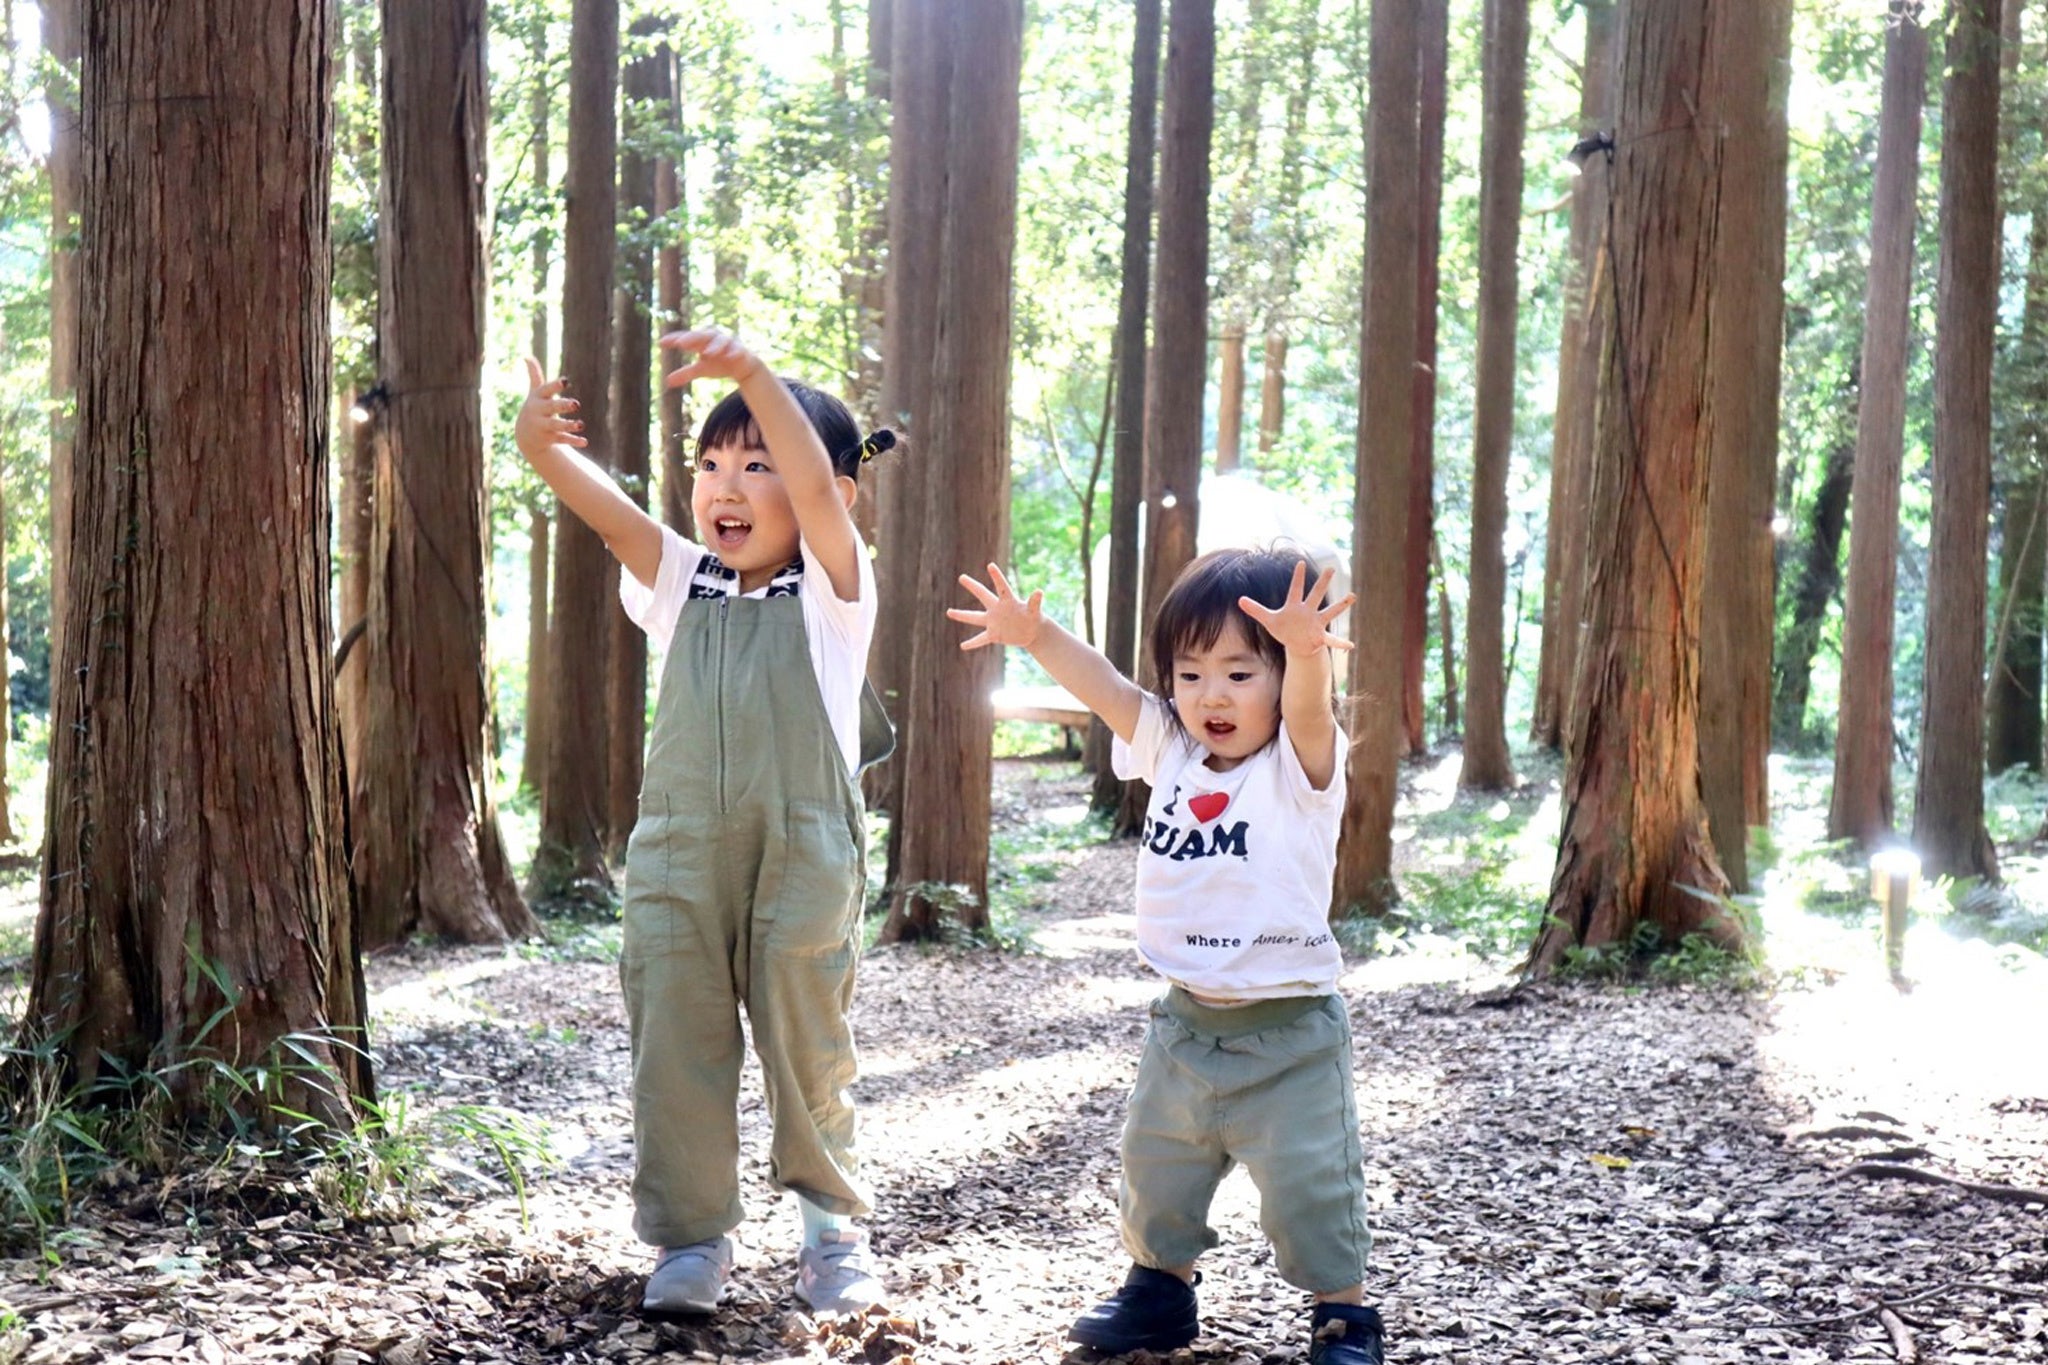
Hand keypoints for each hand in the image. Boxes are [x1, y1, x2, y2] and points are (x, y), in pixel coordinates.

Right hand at [514, 357, 583, 457]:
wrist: (525, 436)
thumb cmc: (535, 409)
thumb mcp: (534, 392)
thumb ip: (534, 375)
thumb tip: (527, 356)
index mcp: (537, 398)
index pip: (546, 390)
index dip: (555, 386)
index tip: (566, 381)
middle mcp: (539, 412)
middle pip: (551, 407)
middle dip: (563, 405)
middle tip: (576, 404)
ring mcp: (543, 426)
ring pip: (557, 425)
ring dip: (569, 425)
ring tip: (582, 424)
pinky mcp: (550, 439)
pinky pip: (562, 440)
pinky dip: (573, 440)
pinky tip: (585, 442)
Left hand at [660, 327, 766, 387]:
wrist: (743, 365)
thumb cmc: (719, 363)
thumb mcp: (701, 369)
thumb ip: (686, 373)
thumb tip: (667, 381)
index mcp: (701, 341)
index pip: (686, 338)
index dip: (674, 339)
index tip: (661, 343)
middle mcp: (713, 339)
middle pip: (701, 335)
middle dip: (692, 338)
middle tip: (681, 343)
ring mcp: (728, 343)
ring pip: (721, 341)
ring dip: (714, 346)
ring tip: (706, 353)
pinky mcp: (740, 350)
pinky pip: (737, 350)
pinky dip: (733, 352)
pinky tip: (729, 357)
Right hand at [948, 564, 1045, 650]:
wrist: (1031, 631)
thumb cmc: (1033, 618)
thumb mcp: (1035, 611)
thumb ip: (1035, 602)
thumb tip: (1039, 591)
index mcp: (1008, 601)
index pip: (1001, 587)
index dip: (997, 576)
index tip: (990, 565)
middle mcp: (997, 609)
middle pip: (983, 595)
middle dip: (972, 586)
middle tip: (962, 577)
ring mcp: (993, 622)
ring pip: (975, 617)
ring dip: (962, 615)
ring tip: (948, 612)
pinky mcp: (994, 635)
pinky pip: (981, 639)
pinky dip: (972, 643)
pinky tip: (963, 646)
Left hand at [1237, 562, 1355, 655]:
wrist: (1296, 644)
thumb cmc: (1283, 629)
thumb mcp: (1268, 620)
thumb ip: (1256, 609)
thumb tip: (1240, 600)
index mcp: (1295, 606)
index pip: (1295, 589)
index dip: (1297, 577)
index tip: (1300, 562)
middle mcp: (1308, 611)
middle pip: (1316, 594)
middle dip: (1323, 582)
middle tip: (1331, 568)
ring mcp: (1316, 623)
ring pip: (1330, 611)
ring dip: (1341, 605)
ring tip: (1352, 596)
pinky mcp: (1320, 636)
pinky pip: (1332, 640)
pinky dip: (1341, 643)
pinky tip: (1351, 645)